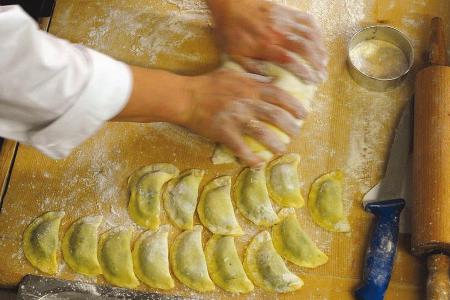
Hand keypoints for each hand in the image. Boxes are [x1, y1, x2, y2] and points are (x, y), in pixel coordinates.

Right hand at [180, 68, 306, 165]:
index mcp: (251, 88)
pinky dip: (250, 158)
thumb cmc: (208, 83)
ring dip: (275, 144)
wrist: (186, 97)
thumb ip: (252, 75)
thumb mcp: (232, 72)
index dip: (294, 105)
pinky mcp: (225, 133)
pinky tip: (258, 164)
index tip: (303, 114)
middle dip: (291, 126)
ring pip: (263, 133)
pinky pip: (241, 148)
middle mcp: (248, 103)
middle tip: (296, 133)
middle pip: (276, 116)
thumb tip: (270, 77)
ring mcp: (236, 119)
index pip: (280, 95)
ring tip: (282, 149)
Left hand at [207, 0, 327, 82]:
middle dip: (317, 64)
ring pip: (310, 35)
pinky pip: (307, 21)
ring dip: (320, 50)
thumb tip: (269, 81)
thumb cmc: (231, 31)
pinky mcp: (287, 12)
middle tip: (322, 76)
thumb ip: (251, 68)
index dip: (304, 71)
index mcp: (265, 45)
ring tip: (324, 62)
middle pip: (305, 48)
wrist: (230, 4)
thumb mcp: (235, 54)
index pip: (290, 60)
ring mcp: (285, 20)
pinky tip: (319, 42)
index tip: (311, 81)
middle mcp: (278, 32)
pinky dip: (317, 32)